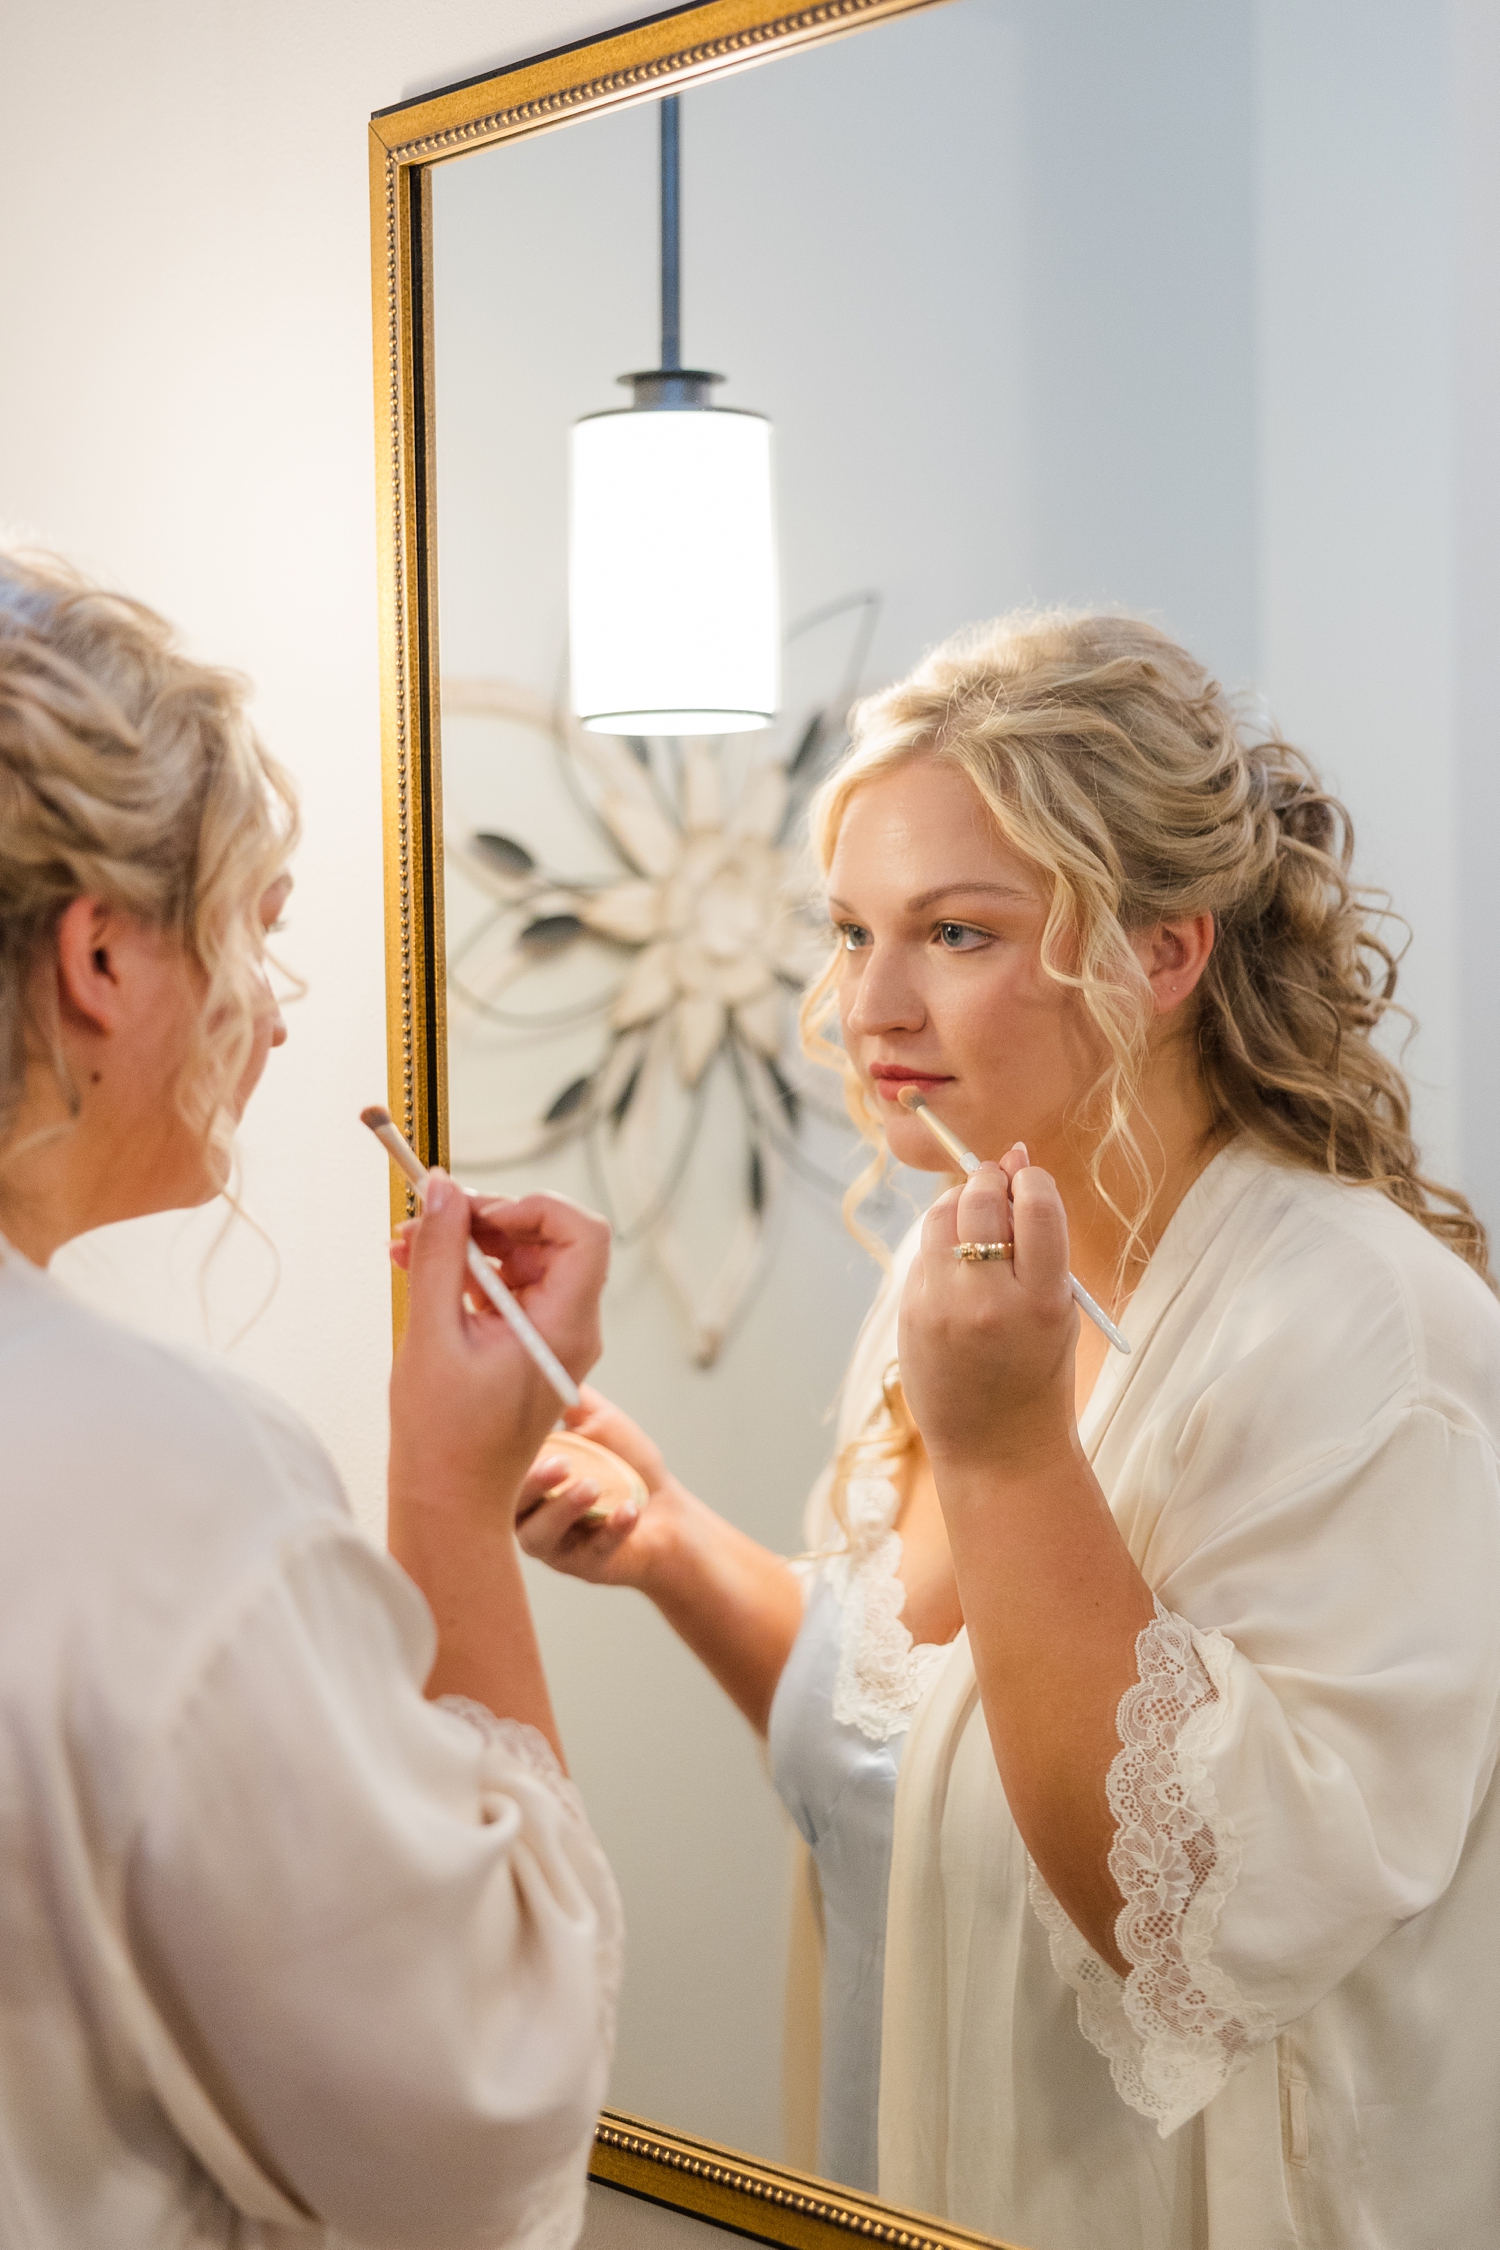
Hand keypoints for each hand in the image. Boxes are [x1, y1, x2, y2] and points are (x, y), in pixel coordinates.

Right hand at [388, 1175, 609, 1520]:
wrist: (449, 1503)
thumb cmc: (444, 1438)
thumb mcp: (431, 1334)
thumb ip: (438, 1255)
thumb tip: (442, 1188)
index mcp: (564, 1328)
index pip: (582, 1233)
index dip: (532, 1208)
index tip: (475, 1215)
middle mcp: (570, 1329)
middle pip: (548, 1240)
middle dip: (485, 1220)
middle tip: (425, 1218)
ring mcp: (550, 1339)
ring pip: (522, 1261)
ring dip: (467, 1245)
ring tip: (406, 1245)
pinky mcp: (527, 1348)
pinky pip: (507, 1291)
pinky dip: (466, 1275)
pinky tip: (418, 1270)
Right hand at [517, 1387, 684, 1589]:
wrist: (668, 1511)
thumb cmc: (626, 1466)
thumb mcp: (597, 1422)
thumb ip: (569, 1396)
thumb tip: (543, 1355)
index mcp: (525, 1481)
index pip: (501, 1471)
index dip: (506, 1455)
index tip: (528, 1435)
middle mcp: (529, 1516)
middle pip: (511, 1506)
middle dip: (532, 1485)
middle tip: (561, 1463)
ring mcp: (556, 1547)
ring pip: (541, 1537)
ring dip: (564, 1510)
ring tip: (592, 1487)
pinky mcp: (587, 1567)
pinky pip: (593, 1553)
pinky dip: (611, 1530)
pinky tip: (630, 1511)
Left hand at [898, 1146, 1078, 1475]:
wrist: (996, 1448)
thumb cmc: (1038, 1373)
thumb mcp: (1060, 1310)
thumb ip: (1041, 1241)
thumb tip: (1017, 1159)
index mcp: (1043, 1300)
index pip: (1036, 1204)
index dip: (1031, 1180)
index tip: (1029, 1182)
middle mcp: (989, 1300)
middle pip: (980, 1199)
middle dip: (990, 1179)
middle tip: (998, 1184)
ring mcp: (942, 1307)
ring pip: (941, 1215)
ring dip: (960, 1203)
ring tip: (977, 1223)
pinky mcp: (910, 1313)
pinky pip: (923, 1251)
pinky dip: (941, 1243)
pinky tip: (957, 1264)